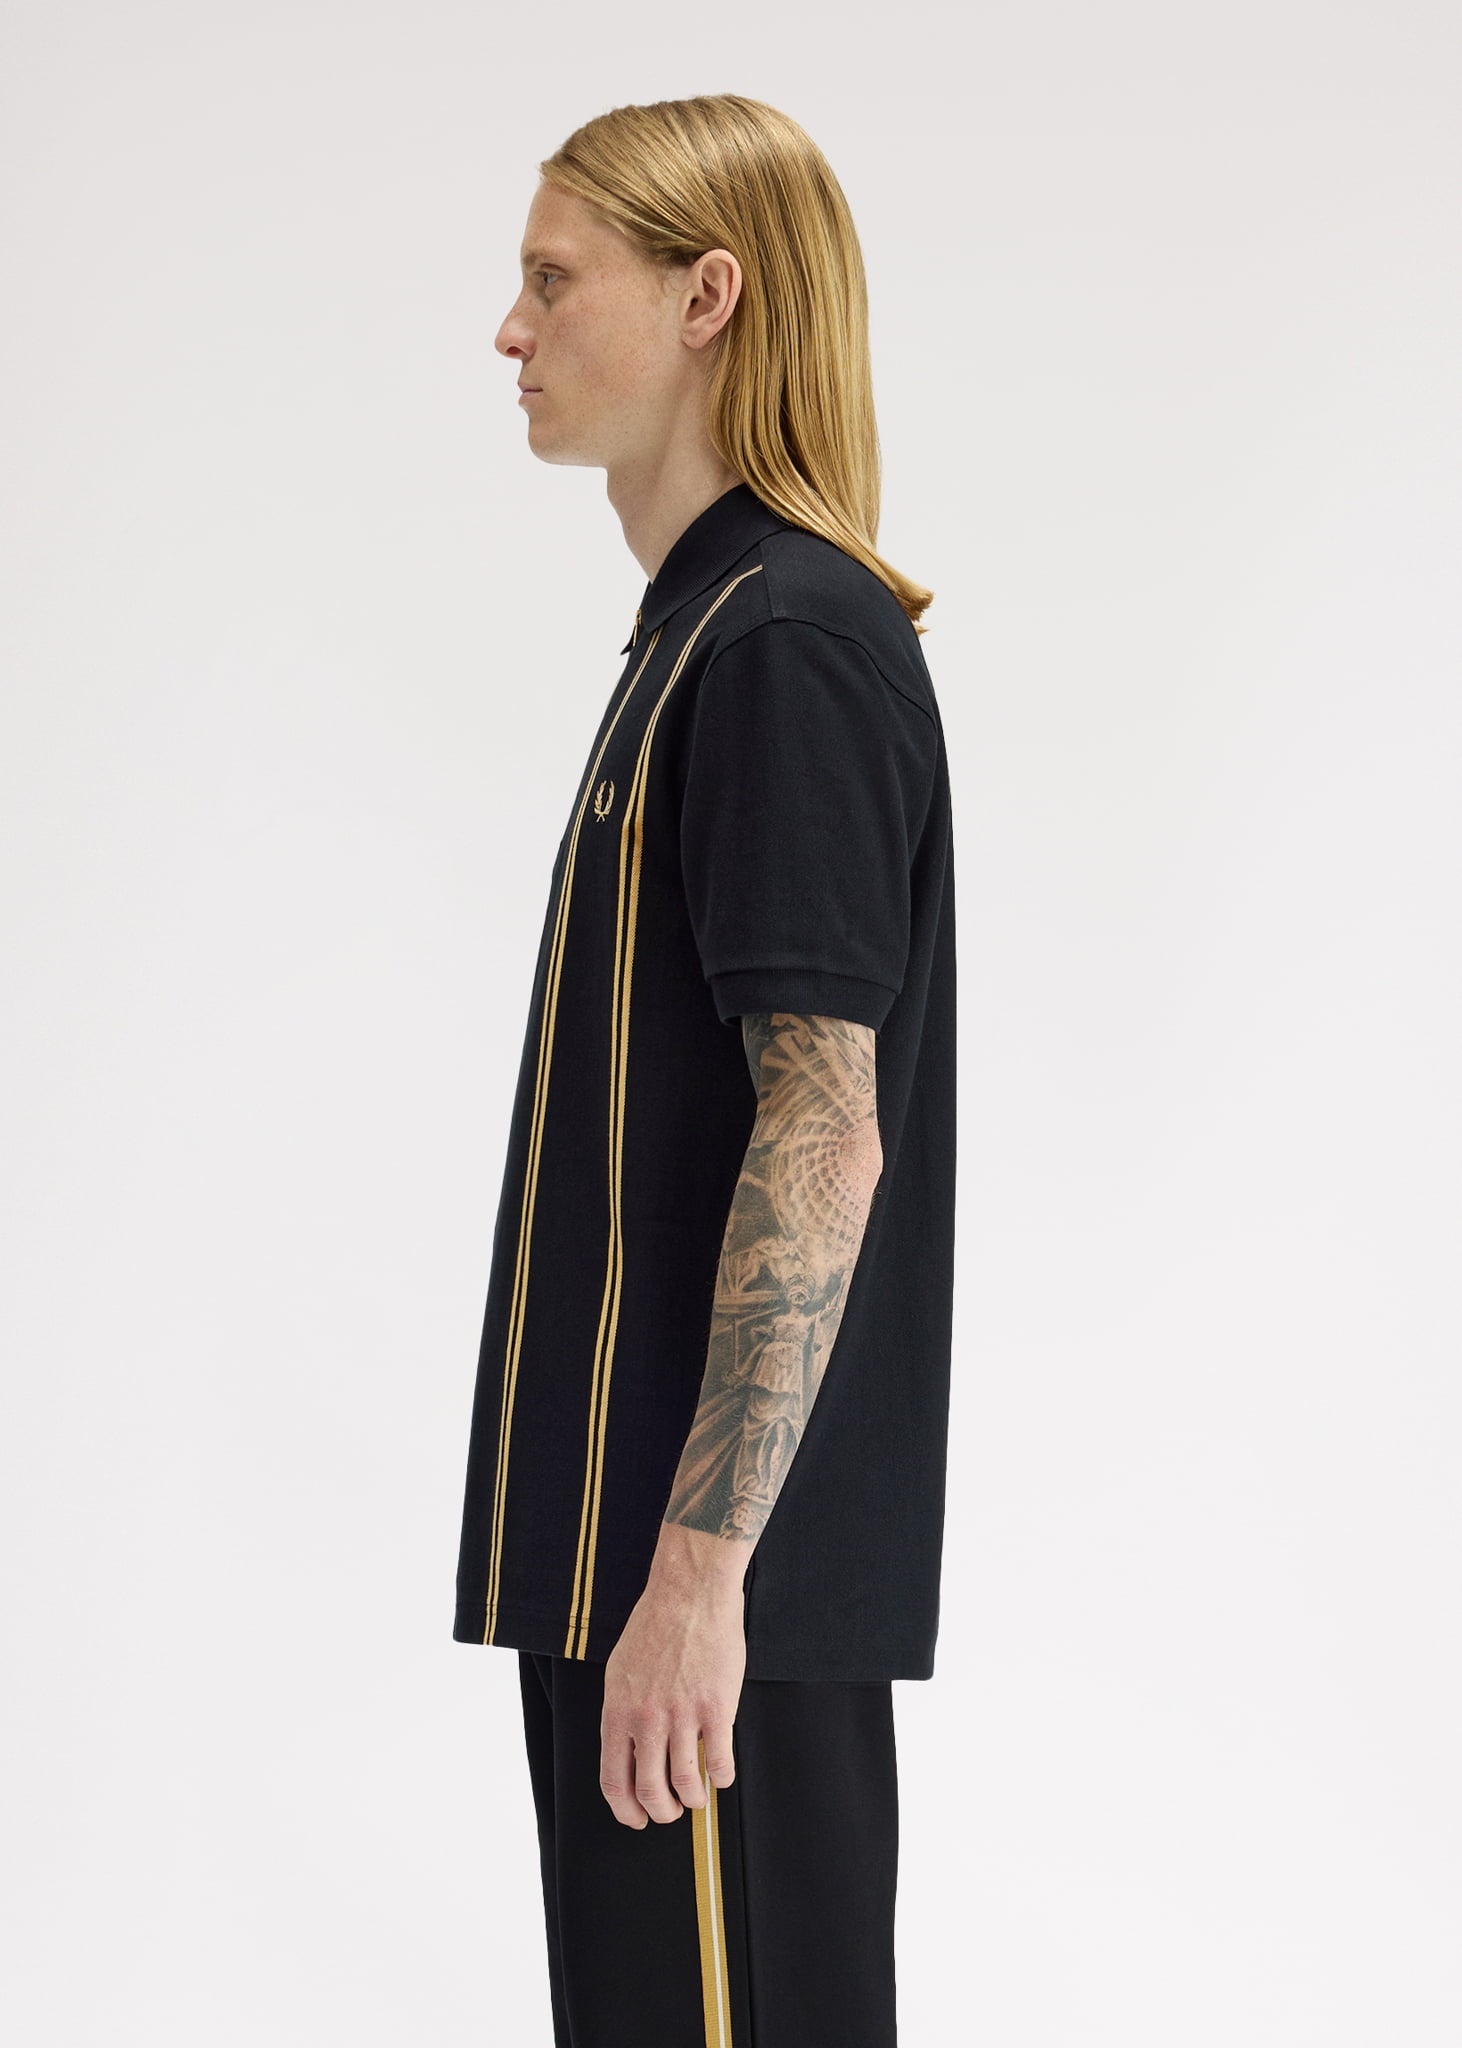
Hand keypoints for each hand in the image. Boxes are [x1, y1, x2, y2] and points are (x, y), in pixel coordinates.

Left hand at [599, 1566, 744, 1828]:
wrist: (690, 1592)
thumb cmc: (656, 1625)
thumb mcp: (621, 1671)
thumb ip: (624, 1712)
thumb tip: (629, 1751)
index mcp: (618, 1710)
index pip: (614, 1779)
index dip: (625, 1809)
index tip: (637, 1818)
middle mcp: (647, 1719)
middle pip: (650, 1791)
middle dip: (662, 1812)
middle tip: (671, 1811)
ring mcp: (682, 1715)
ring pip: (686, 1784)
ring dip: (693, 1800)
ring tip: (698, 1797)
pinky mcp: (716, 1708)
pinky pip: (720, 1762)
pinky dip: (722, 1777)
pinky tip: (722, 1773)